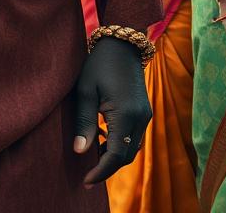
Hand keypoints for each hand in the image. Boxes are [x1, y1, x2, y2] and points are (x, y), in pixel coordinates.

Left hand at [73, 38, 150, 183]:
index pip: (117, 155)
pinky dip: (121, 144)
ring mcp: (145, 114)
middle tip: (87, 172)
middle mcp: (141, 118)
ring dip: (115, 156)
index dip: (101, 171)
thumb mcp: (86, 90)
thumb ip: (84, 122)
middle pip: (127, 156)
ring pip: (133, 148)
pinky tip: (104, 138)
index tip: (86, 181)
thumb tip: (80, 152)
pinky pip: (134, 136)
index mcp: (126, 114)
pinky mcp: (144, 111)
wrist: (122, 44)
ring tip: (93, 154)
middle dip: (108, 167)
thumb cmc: (99, 64)